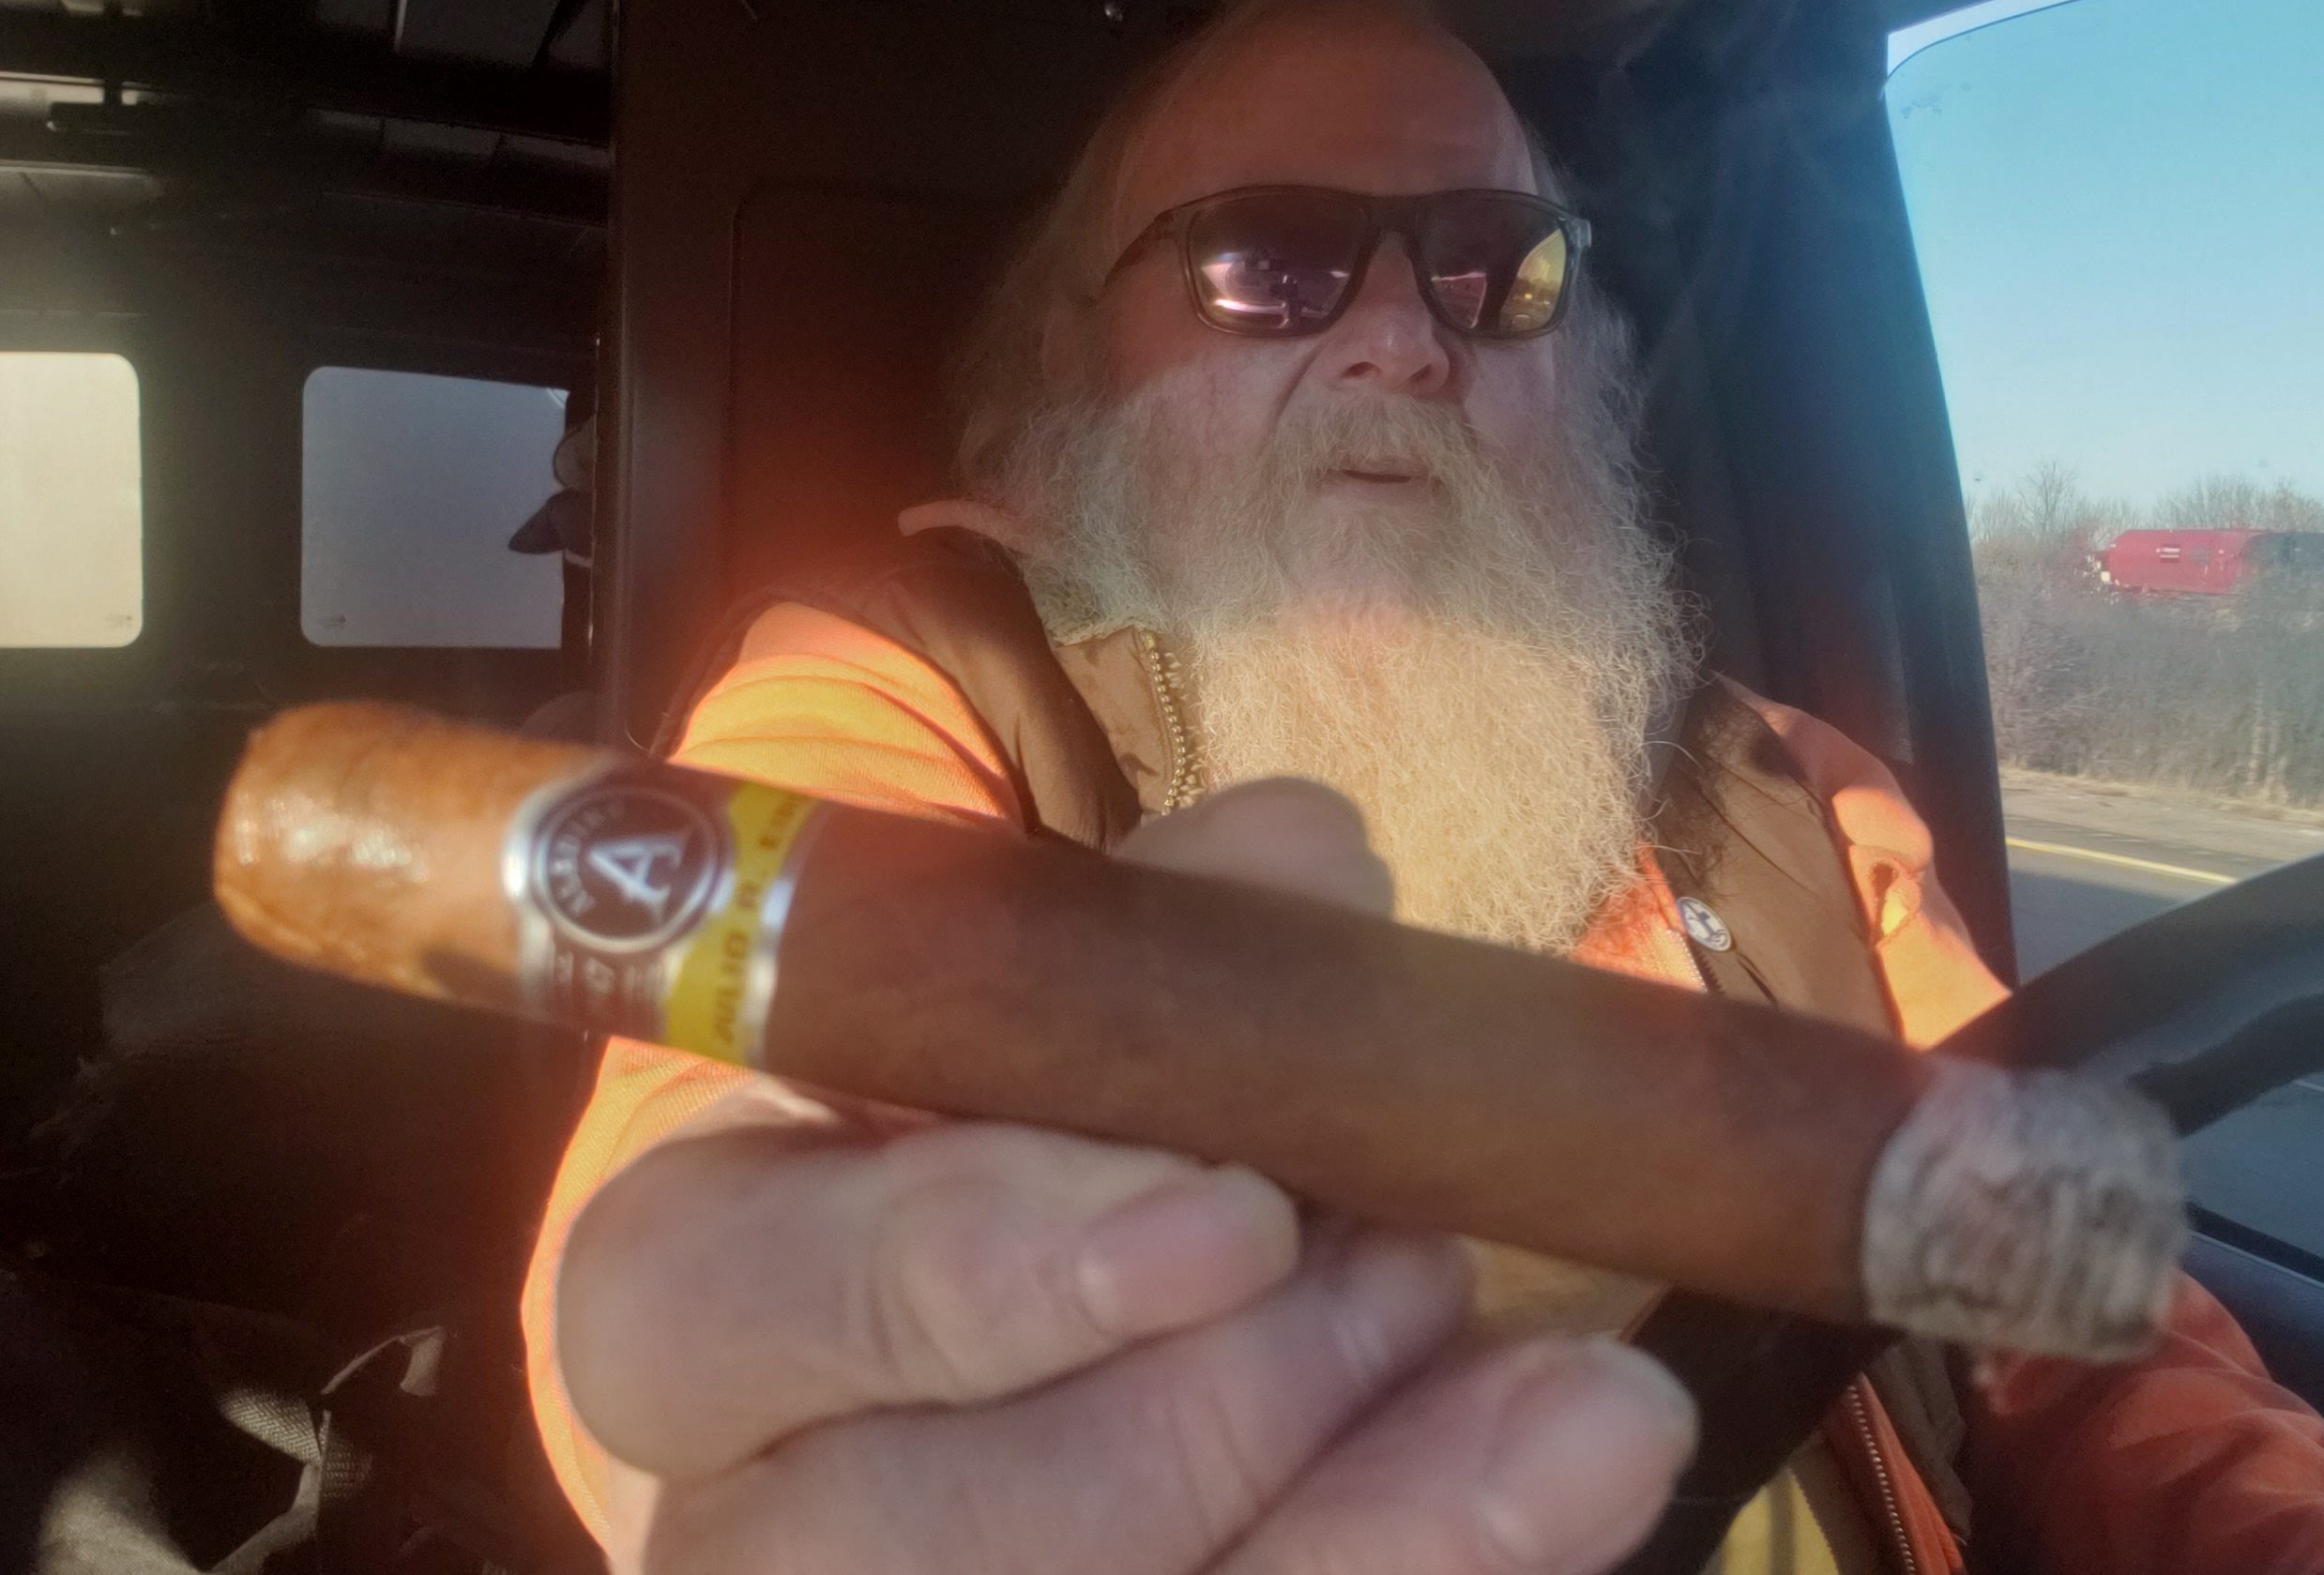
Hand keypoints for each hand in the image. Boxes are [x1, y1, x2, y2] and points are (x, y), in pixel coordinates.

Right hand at [555, 779, 1694, 1573]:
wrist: (1055, 1345)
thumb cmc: (1023, 1137)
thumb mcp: (1058, 1006)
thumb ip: (1165, 921)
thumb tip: (1312, 868)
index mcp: (691, 1293)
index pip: (720, 1307)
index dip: (968, 1272)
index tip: (1233, 1217)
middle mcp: (749, 1509)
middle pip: (910, 1537)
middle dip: (1212, 1407)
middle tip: (1410, 1266)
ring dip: (1364, 1520)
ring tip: (1561, 1396)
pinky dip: (1442, 1563)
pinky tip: (1580, 1473)